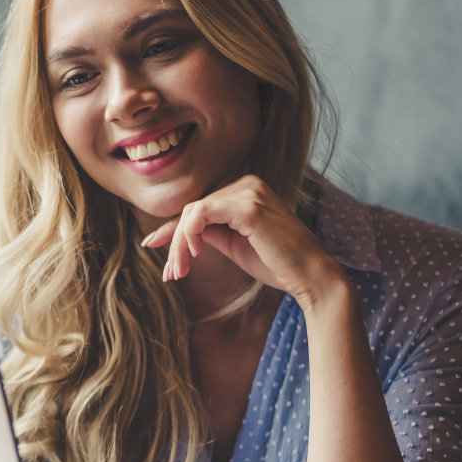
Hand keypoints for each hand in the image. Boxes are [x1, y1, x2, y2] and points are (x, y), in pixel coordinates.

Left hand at [142, 174, 344, 306]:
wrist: (310, 277)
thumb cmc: (277, 263)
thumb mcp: (233, 244)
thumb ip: (210, 232)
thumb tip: (179, 232)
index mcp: (246, 190)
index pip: (200, 208)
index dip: (174, 229)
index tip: (151, 245)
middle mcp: (247, 184)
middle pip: (192, 210)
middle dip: (175, 243)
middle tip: (170, 274)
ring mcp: (249, 192)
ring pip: (193, 213)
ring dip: (180, 245)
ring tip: (178, 272)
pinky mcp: (248, 207)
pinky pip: (201, 214)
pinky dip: (190, 235)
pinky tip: (196, 255)